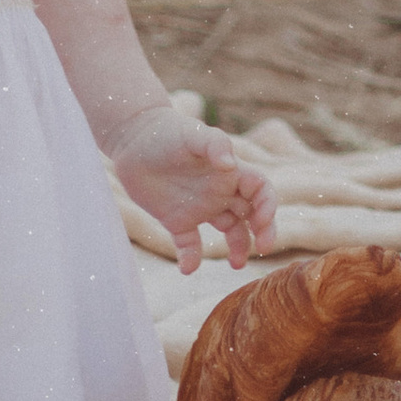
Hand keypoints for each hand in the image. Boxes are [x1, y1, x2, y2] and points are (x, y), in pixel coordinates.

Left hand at [108, 107, 278, 270]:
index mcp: (230, 172)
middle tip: (262, 249)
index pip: (260, 190)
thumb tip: (230, 165)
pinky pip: (190, 244)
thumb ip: (215, 144)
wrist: (133, 138)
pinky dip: (191, 258)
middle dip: (262, 231)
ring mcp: (200, 208)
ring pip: (229, 232)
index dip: (267, 206)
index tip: (262, 222)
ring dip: (237, 248)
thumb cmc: (168, 131)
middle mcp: (220, 192)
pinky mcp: (177, 220)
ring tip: (236, 265)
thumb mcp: (193, 133)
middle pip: (252, 214)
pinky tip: (187, 269)